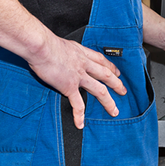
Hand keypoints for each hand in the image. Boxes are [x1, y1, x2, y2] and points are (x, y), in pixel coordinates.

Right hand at [0, 0, 126, 129]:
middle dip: (116, 83)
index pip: (100, 60)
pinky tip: (81, 124)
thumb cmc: (44, 41)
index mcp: (80, 52)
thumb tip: (53, 51)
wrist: (41, 45)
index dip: (110, 66)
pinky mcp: (69, 86)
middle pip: (105, 74)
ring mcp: (78, 76)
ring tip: (114, 111)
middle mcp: (83, 64)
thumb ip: (59, 49)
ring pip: (99, 90)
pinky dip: (80, 115)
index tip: (117, 71)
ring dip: (108, 102)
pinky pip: (78, 103)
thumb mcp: (57, 42)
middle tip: (123, 91)